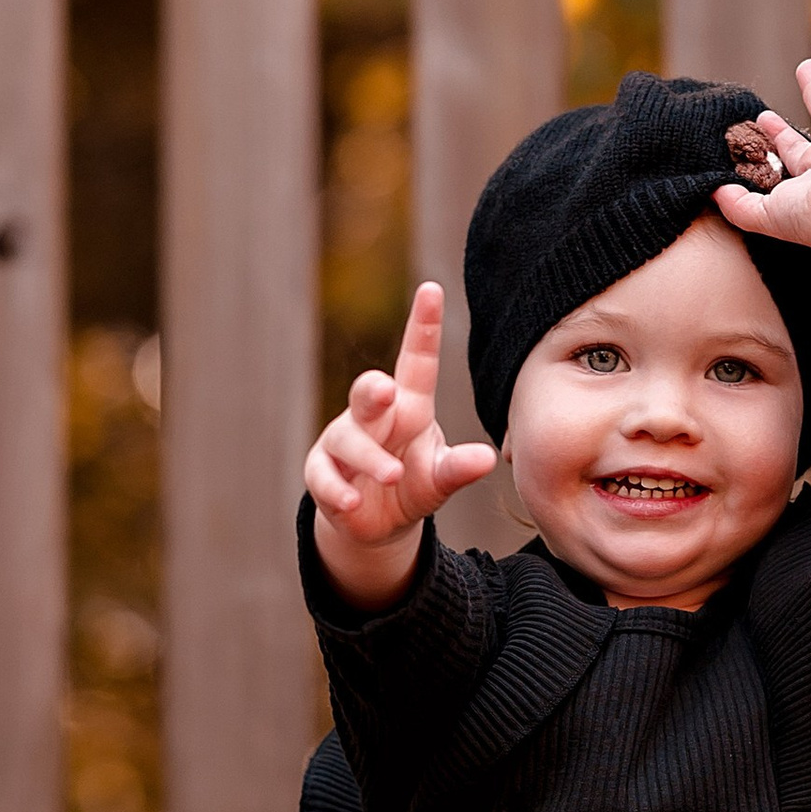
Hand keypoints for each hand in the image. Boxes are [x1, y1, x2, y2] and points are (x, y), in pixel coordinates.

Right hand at [304, 282, 499, 603]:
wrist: (375, 521)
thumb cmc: (412, 483)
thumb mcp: (439, 479)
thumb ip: (459, 469)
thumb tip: (489, 458)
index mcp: (408, 408)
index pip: (416, 363)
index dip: (422, 327)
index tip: (432, 290)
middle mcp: (372, 417)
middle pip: (368, 393)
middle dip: (373, 389)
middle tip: (386, 388)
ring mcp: (342, 443)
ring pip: (348, 440)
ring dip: (369, 458)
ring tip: (392, 474)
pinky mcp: (321, 474)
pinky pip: (323, 477)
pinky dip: (338, 490)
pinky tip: (353, 502)